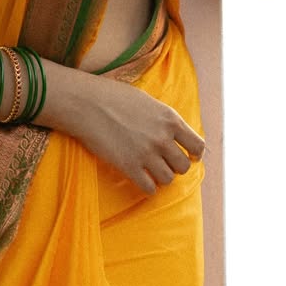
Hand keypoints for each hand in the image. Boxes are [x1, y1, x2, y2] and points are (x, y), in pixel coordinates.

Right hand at [67, 73, 204, 193]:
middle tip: (164, 162)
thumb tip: (174, 134)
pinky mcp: (129, 167)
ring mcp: (146, 154)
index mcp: (170, 120)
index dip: (194, 154)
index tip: (189, 156)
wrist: (87, 103)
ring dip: (161, 177)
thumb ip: (164, 119)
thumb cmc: (114, 97)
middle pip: (184, 166)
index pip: (197, 146)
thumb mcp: (148, 102)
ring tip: (150, 170)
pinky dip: (147, 186)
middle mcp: (163, 138)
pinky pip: (149, 188)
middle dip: (175, 166)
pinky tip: (139, 178)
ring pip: (168, 179)